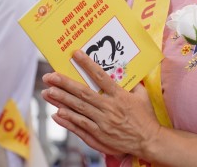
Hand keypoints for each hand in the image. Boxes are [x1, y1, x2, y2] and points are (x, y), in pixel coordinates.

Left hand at [41, 50, 160, 158]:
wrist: (149, 141)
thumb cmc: (146, 118)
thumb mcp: (143, 97)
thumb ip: (133, 84)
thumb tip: (127, 72)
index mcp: (119, 95)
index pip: (100, 76)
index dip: (87, 64)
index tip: (75, 54)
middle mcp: (109, 107)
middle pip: (83, 92)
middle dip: (64, 83)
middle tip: (50, 76)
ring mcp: (102, 122)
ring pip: (78, 108)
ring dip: (61, 100)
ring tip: (48, 92)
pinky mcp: (98, 135)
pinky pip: (80, 126)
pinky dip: (67, 120)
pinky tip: (57, 113)